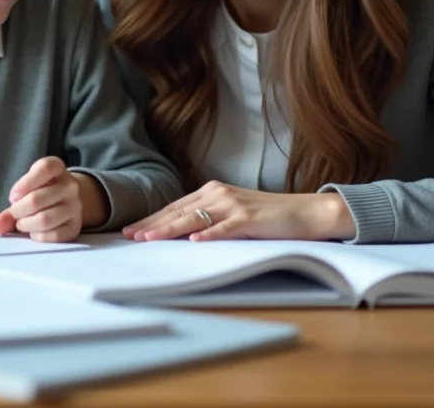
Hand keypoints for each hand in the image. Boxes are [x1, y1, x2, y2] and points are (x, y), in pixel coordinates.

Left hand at [0, 157, 86, 242]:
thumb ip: (12, 205)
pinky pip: (53, 235)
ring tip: (22, 223)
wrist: (66, 201)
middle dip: (18, 210)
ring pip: (44, 219)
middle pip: (37, 199)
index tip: (13, 196)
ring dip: (26, 225)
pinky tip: (34, 231)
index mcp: (57, 168)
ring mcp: (75, 206)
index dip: (24, 184)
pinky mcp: (75, 226)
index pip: (44, 169)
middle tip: (14, 213)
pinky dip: (38, 236)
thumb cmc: (41, 191)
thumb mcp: (27, 189)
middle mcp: (70, 185)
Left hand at [122, 181, 355, 242]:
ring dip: (170, 229)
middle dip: (152, 225)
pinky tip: (194, 241)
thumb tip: (180, 235)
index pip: (174, 207)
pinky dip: (209, 235)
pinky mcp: (250, 218)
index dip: (152, 219)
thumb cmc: (267, 216)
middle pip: (178, 212)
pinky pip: (225, 228)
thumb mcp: (232, 213)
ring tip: (150, 238)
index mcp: (212, 191)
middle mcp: (219, 194)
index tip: (131, 230)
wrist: (305, 211)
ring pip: (195, 218)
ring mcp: (234, 205)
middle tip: (129, 236)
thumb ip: (208, 218)